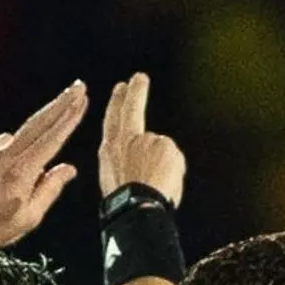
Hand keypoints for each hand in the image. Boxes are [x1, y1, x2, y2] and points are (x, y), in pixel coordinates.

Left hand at [0, 81, 87, 247]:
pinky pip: (3, 147)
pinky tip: (11, 172)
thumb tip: (68, 169)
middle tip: (77, 87)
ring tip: (42, 152)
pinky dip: (14, 152)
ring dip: (38, 134)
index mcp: (21, 172)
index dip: (69, 117)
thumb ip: (50, 189)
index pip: (51, 138)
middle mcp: (4, 156)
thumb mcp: (29, 217)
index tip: (82, 100)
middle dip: (60, 103)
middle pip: (38, 123)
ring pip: (21, 137)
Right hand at [98, 73, 184, 206]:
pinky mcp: (165, 144)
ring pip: (161, 151)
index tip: (121, 88)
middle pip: (132, 110)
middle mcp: (126, 140)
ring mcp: (147, 140)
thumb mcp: (118, 179)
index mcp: (109, 151)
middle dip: (135, 92)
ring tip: (156, 188)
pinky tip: (166, 184)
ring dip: (163, 169)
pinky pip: (174, 159)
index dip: (116, 103)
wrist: (136, 207)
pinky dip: (173, 173)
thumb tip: (151, 158)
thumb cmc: (127, 201)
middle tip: (138, 78)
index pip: (113, 120)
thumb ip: (132, 160)